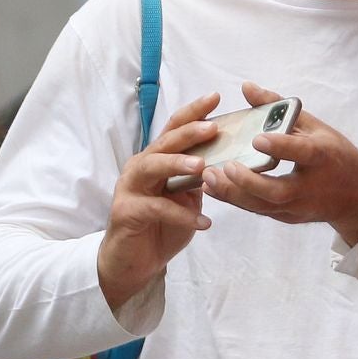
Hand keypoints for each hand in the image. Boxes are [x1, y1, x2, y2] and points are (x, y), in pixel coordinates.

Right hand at [100, 92, 220, 309]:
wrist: (134, 262)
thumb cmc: (162, 225)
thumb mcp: (187, 197)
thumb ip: (200, 177)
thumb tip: (230, 158)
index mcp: (157, 159)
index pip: (175, 128)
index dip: (193, 112)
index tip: (215, 96)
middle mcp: (141, 167)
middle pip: (164, 142)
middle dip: (188, 132)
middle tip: (212, 128)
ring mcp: (130, 188)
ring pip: (153, 167)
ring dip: (178, 165)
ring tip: (202, 167)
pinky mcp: (126, 212)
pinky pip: (156, 208)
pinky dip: (181, 214)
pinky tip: (203, 222)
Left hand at [200, 82, 357, 246]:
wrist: (357, 195)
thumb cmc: (335, 153)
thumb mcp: (316, 127)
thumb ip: (280, 108)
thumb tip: (246, 87)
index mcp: (323, 156)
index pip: (302, 153)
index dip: (281, 147)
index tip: (257, 140)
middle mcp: (311, 186)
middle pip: (276, 191)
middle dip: (248, 182)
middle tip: (224, 167)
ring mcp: (299, 207)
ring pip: (263, 206)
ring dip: (233, 194)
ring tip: (208, 178)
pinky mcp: (288, 218)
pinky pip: (260, 211)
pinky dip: (237, 200)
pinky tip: (216, 188)